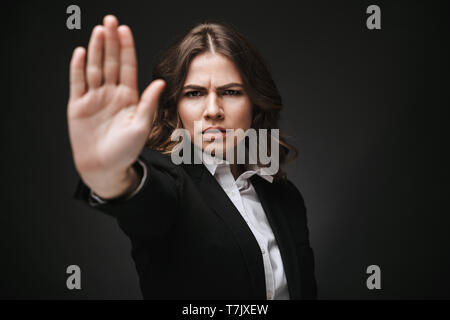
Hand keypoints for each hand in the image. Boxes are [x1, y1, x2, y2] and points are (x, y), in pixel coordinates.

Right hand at [67, 15, 164, 198]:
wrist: (104, 168)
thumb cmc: (126, 150)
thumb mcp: (141, 126)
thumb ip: (148, 103)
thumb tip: (159, 82)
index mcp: (128, 97)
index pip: (127, 67)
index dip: (126, 49)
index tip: (125, 30)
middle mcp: (111, 94)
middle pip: (110, 63)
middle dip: (111, 42)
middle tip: (110, 20)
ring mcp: (94, 98)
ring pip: (95, 68)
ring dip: (96, 50)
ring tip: (98, 31)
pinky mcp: (78, 105)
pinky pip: (78, 83)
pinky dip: (78, 68)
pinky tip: (82, 53)